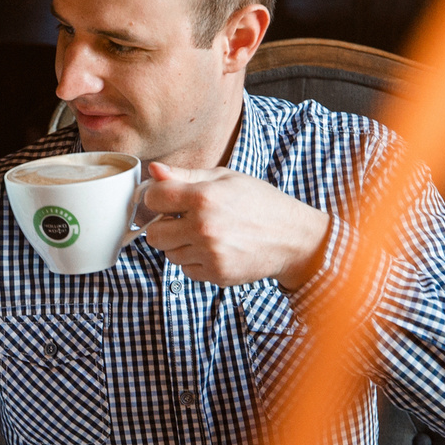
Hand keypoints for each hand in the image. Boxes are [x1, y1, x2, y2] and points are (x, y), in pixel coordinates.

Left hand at [139, 163, 329, 288]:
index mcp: (203, 197)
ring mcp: (209, 254)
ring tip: (204, 234)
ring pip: (169, 254)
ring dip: (180, 245)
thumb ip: (186, 175)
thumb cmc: (260, 203)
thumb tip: (154, 171)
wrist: (291, 237)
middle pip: (154, 234)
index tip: (165, 199)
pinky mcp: (216, 274)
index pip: (153, 198)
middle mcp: (203, 227)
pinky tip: (214, 249)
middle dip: (163, 226)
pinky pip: (186, 270)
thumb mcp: (226, 178)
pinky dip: (195, 261)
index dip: (156, 197)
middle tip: (181, 220)